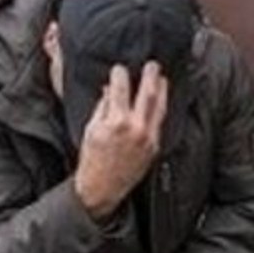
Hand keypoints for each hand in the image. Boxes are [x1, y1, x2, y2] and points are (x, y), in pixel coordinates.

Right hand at [73, 63, 168, 220]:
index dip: (120, 75)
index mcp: (116, 122)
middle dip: (150, 76)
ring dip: (162, 90)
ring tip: (162, 78)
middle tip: (152, 64)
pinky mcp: (154, 146)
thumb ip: (102, 107)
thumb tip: (110, 89)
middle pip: (148, 94)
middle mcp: (136, 128)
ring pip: (159, 107)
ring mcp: (148, 137)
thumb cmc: (92, 159)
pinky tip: (161, 100)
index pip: (121, 89)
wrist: (102, 187)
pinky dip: (161, 108)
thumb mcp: (91, 129)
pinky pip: (160, 121)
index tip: (120, 68)